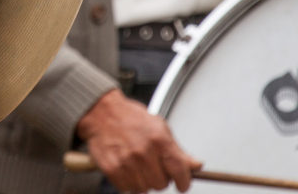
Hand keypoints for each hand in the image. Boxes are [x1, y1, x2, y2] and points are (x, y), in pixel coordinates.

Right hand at [77, 89, 201, 192]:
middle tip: (152, 165)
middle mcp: (143, 152)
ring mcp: (126, 162)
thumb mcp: (159, 127)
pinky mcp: (112, 169)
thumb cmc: (130, 118)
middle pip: (161, 184)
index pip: (179, 172)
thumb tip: (196, 165)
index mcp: (159, 139)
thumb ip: (178, 150)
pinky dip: (128, 181)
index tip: (183, 184)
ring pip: (144, 189)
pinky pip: (127, 189)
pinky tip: (126, 167)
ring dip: (143, 181)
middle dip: (160, 178)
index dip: (184, 182)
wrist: (101, 112)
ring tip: (137, 164)